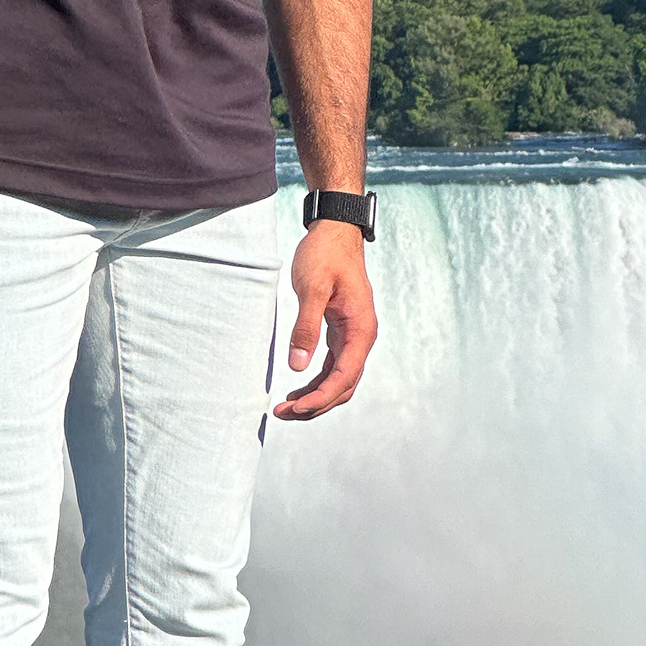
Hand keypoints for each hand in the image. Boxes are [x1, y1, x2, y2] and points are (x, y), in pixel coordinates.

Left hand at [273, 220, 376, 421]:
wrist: (335, 231)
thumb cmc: (325, 254)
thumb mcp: (312, 288)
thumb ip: (306, 327)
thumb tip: (297, 365)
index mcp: (361, 329)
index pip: (344, 376)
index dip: (321, 397)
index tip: (297, 408)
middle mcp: (361, 336)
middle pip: (344, 385)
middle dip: (316, 404)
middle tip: (283, 414)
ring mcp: (353, 335)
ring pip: (339, 379)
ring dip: (316, 396)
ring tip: (286, 408)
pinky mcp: (341, 331)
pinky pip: (333, 366)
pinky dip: (316, 382)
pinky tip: (298, 389)